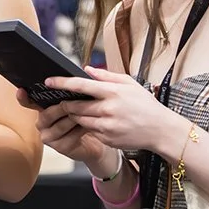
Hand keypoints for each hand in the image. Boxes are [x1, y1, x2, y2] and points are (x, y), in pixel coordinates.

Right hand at [17, 87, 120, 173]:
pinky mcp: (60, 147)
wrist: (99, 138)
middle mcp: (43, 123)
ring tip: (87, 113)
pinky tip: (88, 126)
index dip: (23, 97)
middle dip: (62, 107)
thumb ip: (78, 88)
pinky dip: (80, 130)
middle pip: (46, 114)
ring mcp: (50, 136)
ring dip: (74, 118)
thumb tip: (85, 70)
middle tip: (74, 102)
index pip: (29, 103)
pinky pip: (69, 137)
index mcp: (44, 109)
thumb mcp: (83, 100)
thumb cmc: (89, 117)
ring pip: (59, 126)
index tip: (21, 91)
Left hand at [45, 66, 182, 154]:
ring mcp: (106, 126)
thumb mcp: (130, 84)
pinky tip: (95, 122)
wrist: (160, 130)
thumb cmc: (145, 105)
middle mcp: (108, 109)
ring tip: (81, 110)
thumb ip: (107, 76)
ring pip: (79, 120)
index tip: (48, 81)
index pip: (81, 86)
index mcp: (113, 92)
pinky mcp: (106, 139)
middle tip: (64, 100)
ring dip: (75, 115)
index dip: (62, 83)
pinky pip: (89, 131)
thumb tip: (87, 69)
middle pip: (75, 106)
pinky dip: (87, 125)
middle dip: (66, 103)